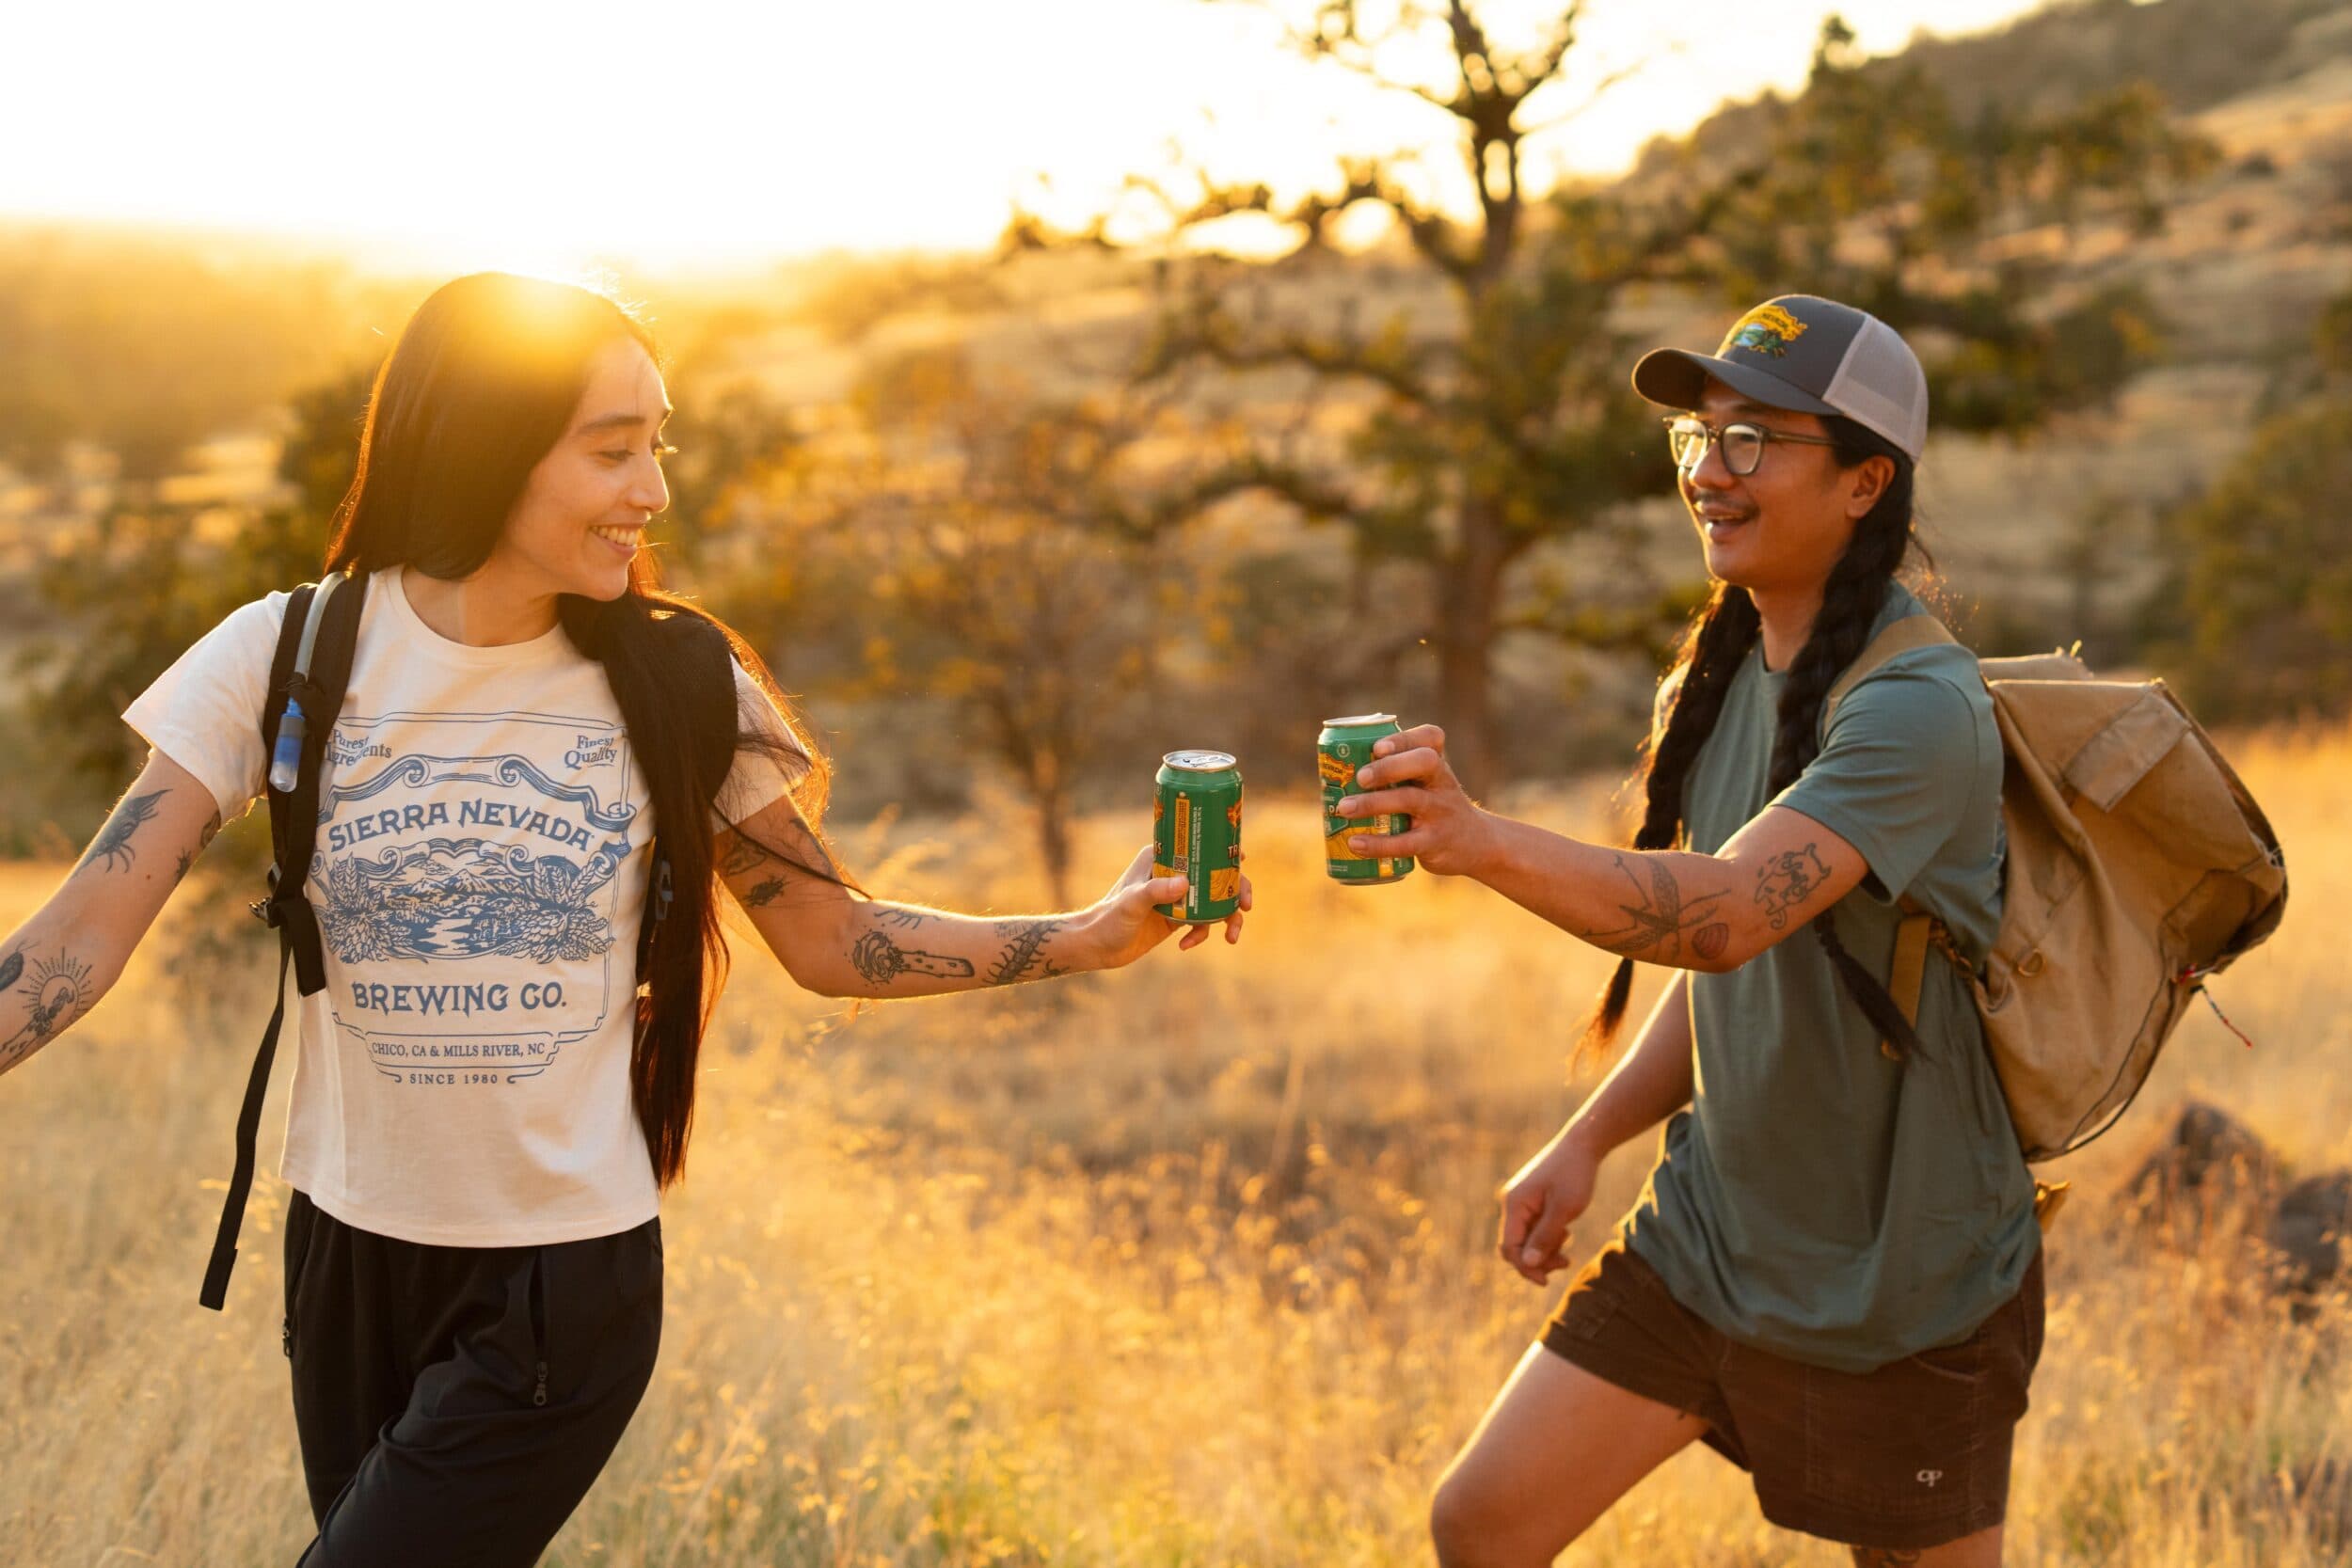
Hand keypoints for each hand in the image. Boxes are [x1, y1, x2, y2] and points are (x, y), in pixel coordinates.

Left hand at [1085, 843, 1253, 969]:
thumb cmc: (1108, 918)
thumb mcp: (1132, 903)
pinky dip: (1202, 934)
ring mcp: (1177, 897)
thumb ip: (1156, 891)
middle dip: (1236, 889)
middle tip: (1247, 905)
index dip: (1223, 850)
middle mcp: (1172, 874)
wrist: (1097, 947)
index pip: (1197, 846)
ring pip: (1214, 900)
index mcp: (1161, 858)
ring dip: (1227, 917)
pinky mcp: (1177, 918)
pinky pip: (1202, 922)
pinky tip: (1186, 945)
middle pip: (1215, 875)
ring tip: (1232, 937)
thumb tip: (1185, 884)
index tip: (1242, 857)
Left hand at [1336, 723, 1497, 876]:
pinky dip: (1378, 844)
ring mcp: (1441, 812)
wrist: (1476, 844)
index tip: (1376, 747)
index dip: (1403, 739)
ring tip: (1344, 808)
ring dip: (1373, 803)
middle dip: (1389, 766)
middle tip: (1360, 777)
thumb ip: (1394, 774)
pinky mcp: (1435, 842)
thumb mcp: (1426, 784)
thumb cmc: (1435, 807)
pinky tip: (1355, 843)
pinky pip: (1406, 843)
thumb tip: (1334, 774)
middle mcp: (1442, 783)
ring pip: (1410, 800)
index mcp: (1437, 764)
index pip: (1430, 738)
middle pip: (1424, 762)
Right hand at [1497, 1128, 1600, 1285]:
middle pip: (1515, 1246)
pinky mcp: (1532, 1200)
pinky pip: (1533, 1227)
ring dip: (1545, 1248)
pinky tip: (1565, 1231)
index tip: (1546, 1281)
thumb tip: (1528, 1264)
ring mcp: (1521, 1201)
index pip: (1509, 1247)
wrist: (1583, 1144)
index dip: (1525, 1267)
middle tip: (1565, 1261)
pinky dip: (1547, 1235)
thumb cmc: (1575, 1174)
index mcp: (1515, 1205)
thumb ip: (1545, 1237)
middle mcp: (1512, 1203)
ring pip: (1526, 1238)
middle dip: (1537, 1260)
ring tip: (1567, 1243)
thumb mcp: (1564, 1209)